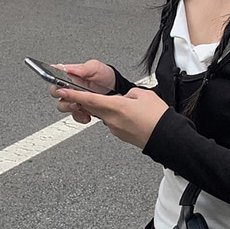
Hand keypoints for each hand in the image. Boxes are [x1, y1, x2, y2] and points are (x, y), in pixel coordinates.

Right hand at [49, 60, 116, 123]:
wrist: (117, 88)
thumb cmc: (104, 75)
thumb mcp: (94, 67)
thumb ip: (81, 68)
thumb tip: (67, 68)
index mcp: (70, 76)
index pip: (54, 78)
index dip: (54, 83)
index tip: (61, 87)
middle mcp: (69, 88)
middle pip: (55, 94)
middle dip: (62, 96)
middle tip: (71, 97)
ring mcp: (75, 99)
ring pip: (63, 106)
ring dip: (69, 107)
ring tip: (79, 106)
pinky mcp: (82, 109)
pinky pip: (75, 116)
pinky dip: (80, 117)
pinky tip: (87, 114)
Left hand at [51, 85, 169, 149]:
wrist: (168, 138)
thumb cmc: (158, 118)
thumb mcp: (143, 95)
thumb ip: (129, 93)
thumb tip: (124, 97)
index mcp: (115, 107)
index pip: (88, 99)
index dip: (72, 94)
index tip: (61, 90)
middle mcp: (112, 120)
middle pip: (92, 107)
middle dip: (86, 100)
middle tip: (81, 93)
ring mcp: (116, 129)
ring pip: (105, 114)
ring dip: (110, 107)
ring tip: (129, 106)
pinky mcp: (121, 135)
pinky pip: (114, 122)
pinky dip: (119, 116)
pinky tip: (132, 116)